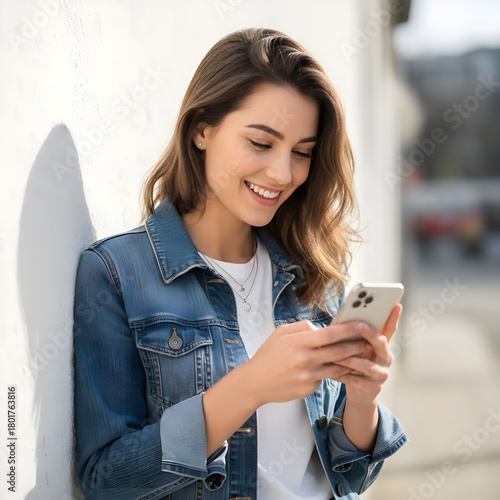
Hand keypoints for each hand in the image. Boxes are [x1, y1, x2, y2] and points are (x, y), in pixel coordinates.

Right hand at [245, 319, 375, 406]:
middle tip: (369, 341)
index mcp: (298, 343)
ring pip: (336, 368)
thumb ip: (302, 327)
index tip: (362, 325)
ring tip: (359, 356)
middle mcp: (305, 360)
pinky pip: (324, 379)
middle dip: (357, 346)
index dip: (348, 329)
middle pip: (339, 352)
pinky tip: (331, 369)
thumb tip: (321, 328)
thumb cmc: (267, 356)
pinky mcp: (309, 389)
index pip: (329, 334)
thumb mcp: (281, 333)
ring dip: (350, 362)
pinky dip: (329, 373)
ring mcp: (308, 376)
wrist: (255, 383)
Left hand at [332, 304, 402, 406]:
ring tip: (337, 355)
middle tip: (360, 325)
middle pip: (381, 342)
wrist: (358, 392)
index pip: (389, 328)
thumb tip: (334, 323)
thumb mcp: (352, 348)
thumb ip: (349, 337)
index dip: (393, 317)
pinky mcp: (374, 385)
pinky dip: (344, 373)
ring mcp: (381, 372)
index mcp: (380, 345)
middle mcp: (385, 356)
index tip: (395, 304)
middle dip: (370, 333)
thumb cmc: (353, 365)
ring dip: (351, 359)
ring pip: (368, 364)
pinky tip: (333, 371)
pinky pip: (358, 378)